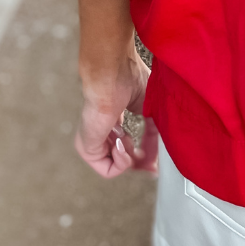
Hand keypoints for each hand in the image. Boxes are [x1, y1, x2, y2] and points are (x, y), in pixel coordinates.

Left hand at [74, 53, 158, 177]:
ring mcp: (93, 140)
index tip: (154, 164)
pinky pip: (108, 170)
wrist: (111, 75)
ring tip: (128, 138)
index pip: (126, 144)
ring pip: (116, 166)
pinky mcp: (87, 148)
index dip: (143, 157)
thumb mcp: (151, 111)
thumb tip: (157, 160)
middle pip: (121, 159)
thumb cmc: (129, 80)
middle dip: (139, 161)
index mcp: (114, 117)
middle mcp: (101, 130)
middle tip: (146, 157)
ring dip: (130, 156)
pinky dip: (122, 162)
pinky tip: (122, 142)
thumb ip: (155, 136)